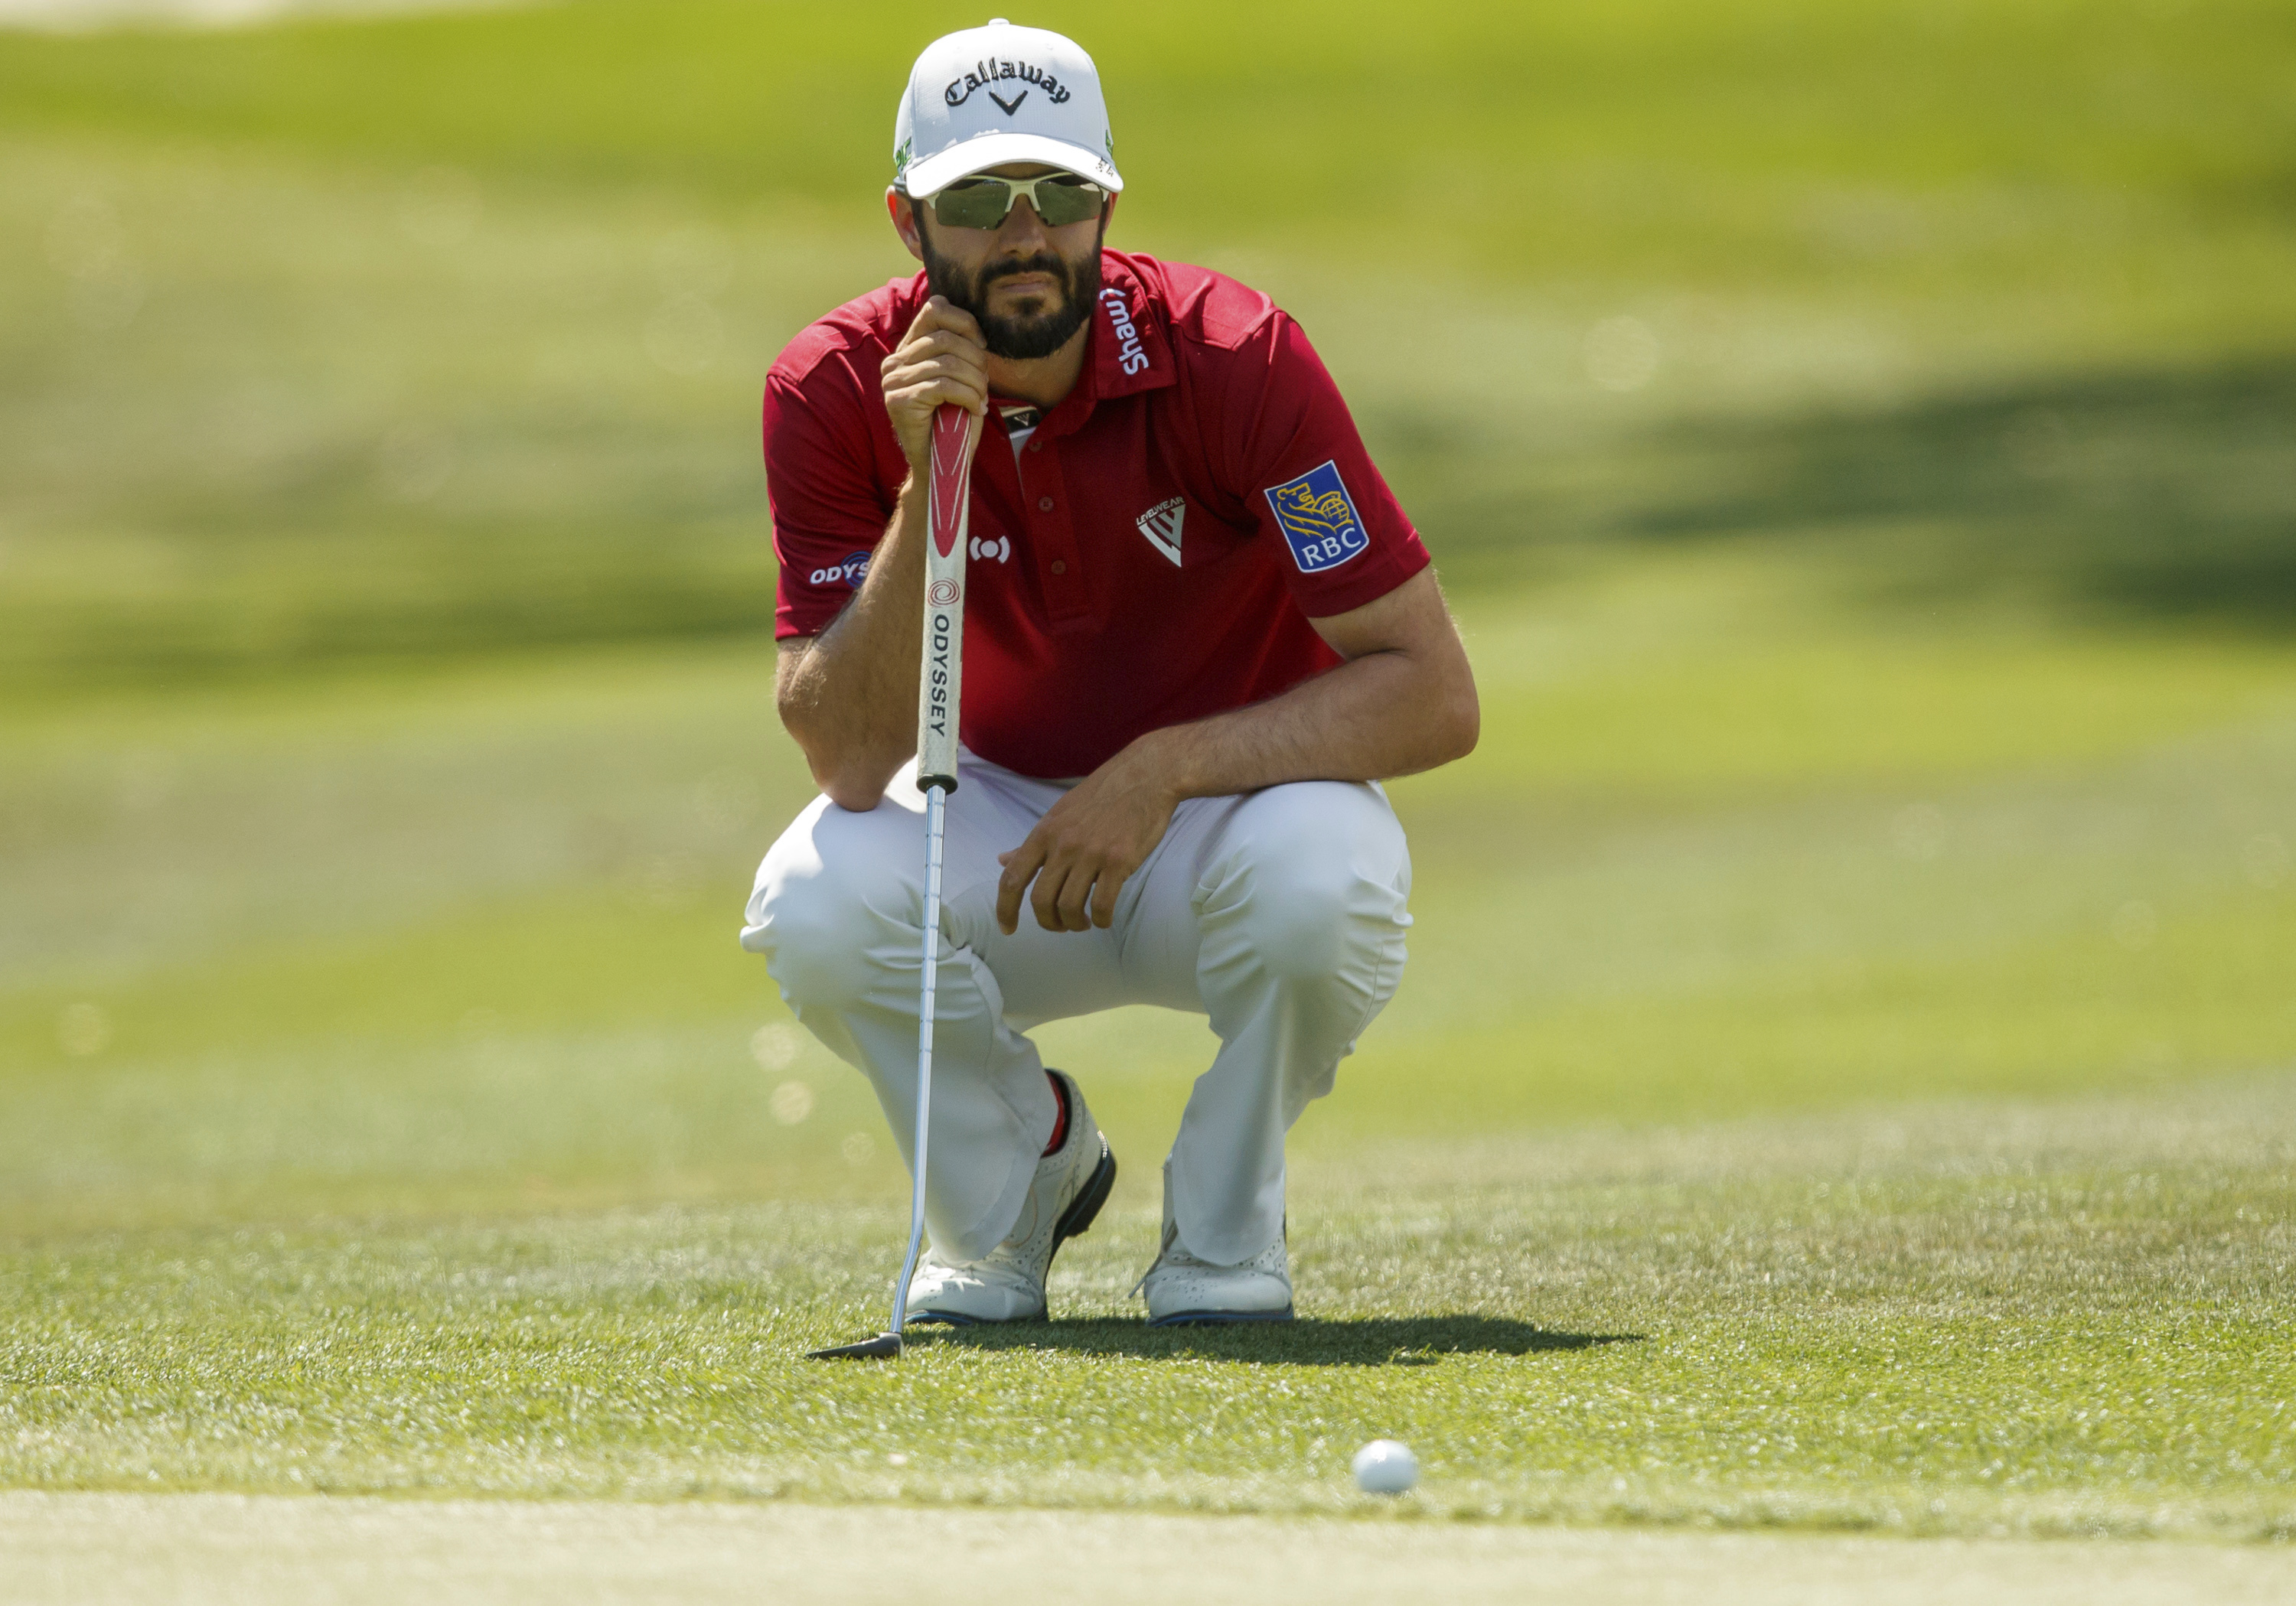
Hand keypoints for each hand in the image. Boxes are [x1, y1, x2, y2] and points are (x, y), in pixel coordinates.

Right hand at [881, 297, 987, 475]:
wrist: (941, 465)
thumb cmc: (954, 422)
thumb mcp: (959, 379)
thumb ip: (960, 352)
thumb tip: (977, 332)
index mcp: (908, 350)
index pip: (935, 309)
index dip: (965, 321)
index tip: (982, 345)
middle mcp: (895, 362)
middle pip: (946, 339)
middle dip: (976, 360)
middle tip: (985, 384)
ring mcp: (893, 381)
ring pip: (947, 363)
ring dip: (975, 382)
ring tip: (981, 399)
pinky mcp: (900, 401)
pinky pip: (943, 386)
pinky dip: (969, 397)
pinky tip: (976, 409)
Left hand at [997, 750, 1180, 933]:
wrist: (1146, 776)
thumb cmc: (1102, 796)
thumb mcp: (1059, 815)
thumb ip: (1033, 844)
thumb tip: (1002, 860)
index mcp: (1044, 833)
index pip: (1012, 878)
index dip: (1005, 909)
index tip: (1007, 929)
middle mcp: (1062, 845)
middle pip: (1040, 900)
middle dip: (1048, 922)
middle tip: (1062, 925)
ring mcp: (1091, 853)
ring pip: (1069, 906)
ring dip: (1075, 923)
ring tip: (1084, 921)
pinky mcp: (1119, 861)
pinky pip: (1102, 904)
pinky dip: (1101, 919)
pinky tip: (1104, 917)